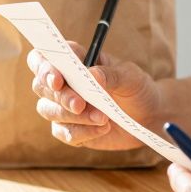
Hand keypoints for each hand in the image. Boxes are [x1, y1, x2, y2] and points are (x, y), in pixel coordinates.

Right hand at [27, 42, 165, 149]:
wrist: (149, 116)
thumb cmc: (137, 88)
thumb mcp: (131, 76)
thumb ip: (110, 74)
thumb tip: (91, 74)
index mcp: (74, 60)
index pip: (43, 58)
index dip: (44, 67)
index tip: (57, 79)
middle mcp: (63, 83)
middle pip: (41, 86)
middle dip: (60, 96)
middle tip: (80, 104)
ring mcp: (64, 107)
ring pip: (48, 110)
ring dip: (73, 116)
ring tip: (103, 117)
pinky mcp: (71, 129)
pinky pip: (64, 133)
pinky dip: (82, 132)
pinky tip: (102, 128)